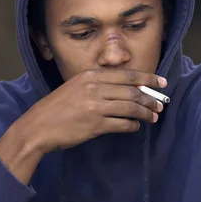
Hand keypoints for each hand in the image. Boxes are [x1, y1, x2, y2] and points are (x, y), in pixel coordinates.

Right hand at [10, 69, 166, 153]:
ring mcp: (95, 106)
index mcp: (90, 75)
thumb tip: (126, 89)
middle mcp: (94, 88)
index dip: (147, 78)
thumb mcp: (76, 87)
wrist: (38, 127)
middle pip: (132, 91)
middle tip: (161, 104)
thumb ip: (98, 85)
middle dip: (150, 98)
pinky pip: (122, 124)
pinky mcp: (95, 125)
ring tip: (153, 116)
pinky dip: (132, 125)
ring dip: (145, 113)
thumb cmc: (56, 108)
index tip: (162, 82)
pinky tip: (136, 127)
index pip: (126, 74)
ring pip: (130, 107)